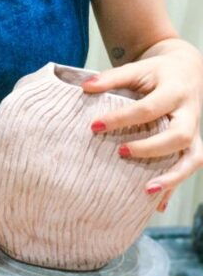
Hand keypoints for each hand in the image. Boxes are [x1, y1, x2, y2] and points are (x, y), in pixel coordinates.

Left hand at [82, 51, 202, 211]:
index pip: (148, 109)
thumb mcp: (136, 69)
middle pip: (179, 136)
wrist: (187, 70)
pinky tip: (157, 206)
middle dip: (150, 148)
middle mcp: (190, 113)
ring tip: (146, 190)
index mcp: (174, 91)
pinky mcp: (193, 144)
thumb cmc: (155, 72)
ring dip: (172, 177)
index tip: (94, 126)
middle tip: (120, 152)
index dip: (121, 119)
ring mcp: (195, 131)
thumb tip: (84, 87)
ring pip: (193, 158)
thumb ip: (111, 78)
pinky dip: (174, 187)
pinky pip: (188, 168)